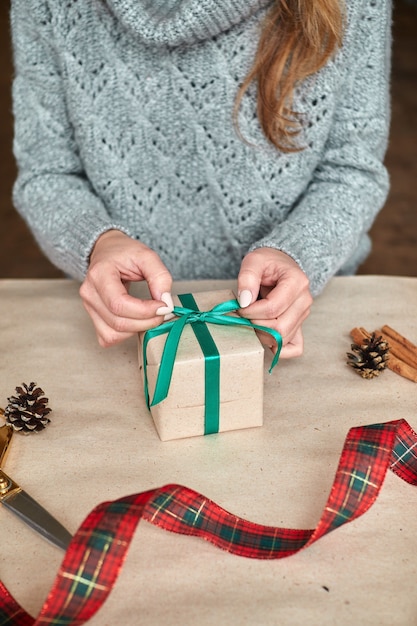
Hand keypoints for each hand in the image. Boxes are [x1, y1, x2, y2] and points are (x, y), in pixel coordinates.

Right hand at [79, 230, 173, 346]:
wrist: (107, 252)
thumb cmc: (125, 253)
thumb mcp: (147, 256)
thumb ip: (160, 276)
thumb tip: (165, 302)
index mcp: (99, 274)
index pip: (119, 304)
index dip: (145, 311)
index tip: (163, 306)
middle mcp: (89, 293)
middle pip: (118, 322)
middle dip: (146, 322)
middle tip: (162, 311)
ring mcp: (89, 308)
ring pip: (113, 334)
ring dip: (137, 329)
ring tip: (150, 315)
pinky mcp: (93, 318)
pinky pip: (108, 338)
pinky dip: (126, 334)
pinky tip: (136, 320)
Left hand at [237, 248, 312, 357]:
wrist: (279, 265)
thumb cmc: (267, 263)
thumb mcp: (254, 261)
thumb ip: (247, 277)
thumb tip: (244, 301)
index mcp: (297, 282)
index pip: (273, 308)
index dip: (251, 311)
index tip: (240, 306)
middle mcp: (305, 301)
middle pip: (280, 328)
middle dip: (256, 325)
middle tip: (244, 315)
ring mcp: (304, 316)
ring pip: (283, 339)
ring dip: (262, 335)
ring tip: (252, 320)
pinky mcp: (300, 326)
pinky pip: (294, 348)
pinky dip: (279, 348)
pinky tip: (265, 336)